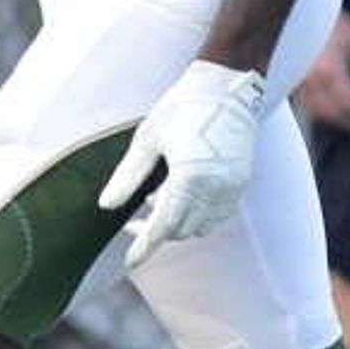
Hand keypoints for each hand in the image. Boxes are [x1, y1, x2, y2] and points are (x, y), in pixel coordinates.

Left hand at [98, 59, 270, 266]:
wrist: (227, 86)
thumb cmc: (182, 106)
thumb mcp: (147, 139)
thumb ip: (128, 176)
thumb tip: (106, 206)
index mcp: (190, 178)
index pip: (163, 226)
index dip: (144, 247)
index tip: (129, 262)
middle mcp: (216, 188)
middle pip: (182, 229)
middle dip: (157, 232)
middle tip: (133, 221)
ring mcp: (233, 186)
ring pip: (202, 226)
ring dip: (178, 223)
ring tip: (156, 199)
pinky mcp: (242, 181)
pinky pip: (219, 214)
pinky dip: (199, 215)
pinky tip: (181, 196)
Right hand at [292, 14, 349, 136]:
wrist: (293, 7)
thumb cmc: (326, 18)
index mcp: (330, 72)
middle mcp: (310, 82)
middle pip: (334, 115)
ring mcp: (295, 83)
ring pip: (316, 113)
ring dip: (335, 122)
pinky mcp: (287, 80)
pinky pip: (304, 104)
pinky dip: (319, 112)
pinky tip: (330, 110)